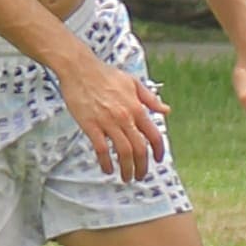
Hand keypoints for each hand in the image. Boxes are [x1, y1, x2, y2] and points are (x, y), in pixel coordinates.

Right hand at [57, 49, 167, 182]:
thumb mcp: (133, 82)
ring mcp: (108, 122)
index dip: (158, 151)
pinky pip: (101, 149)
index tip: (158, 160)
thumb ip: (150, 99)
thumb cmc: (104, 73)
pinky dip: (106, 162)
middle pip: (139, 149)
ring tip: (126, 177)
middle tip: (140, 175)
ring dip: (127, 168)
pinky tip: (107, 169)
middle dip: (142, 166)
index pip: (154, 135)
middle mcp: (125, 117)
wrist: (79, 68)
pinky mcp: (91, 125)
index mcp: (136, 107)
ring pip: (123, 152)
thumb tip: (166, 110)